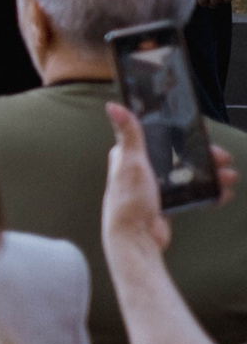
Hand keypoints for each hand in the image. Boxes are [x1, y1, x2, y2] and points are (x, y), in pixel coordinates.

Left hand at [102, 101, 239, 256]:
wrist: (135, 238)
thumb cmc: (128, 200)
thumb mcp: (131, 162)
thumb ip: (128, 134)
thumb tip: (113, 106)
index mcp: (130, 154)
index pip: (160, 137)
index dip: (182, 134)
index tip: (203, 134)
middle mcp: (142, 168)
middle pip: (180, 155)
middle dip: (204, 156)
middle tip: (223, 158)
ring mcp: (155, 186)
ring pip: (188, 174)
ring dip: (211, 174)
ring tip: (230, 177)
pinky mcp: (165, 202)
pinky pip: (191, 193)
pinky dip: (208, 193)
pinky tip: (223, 193)